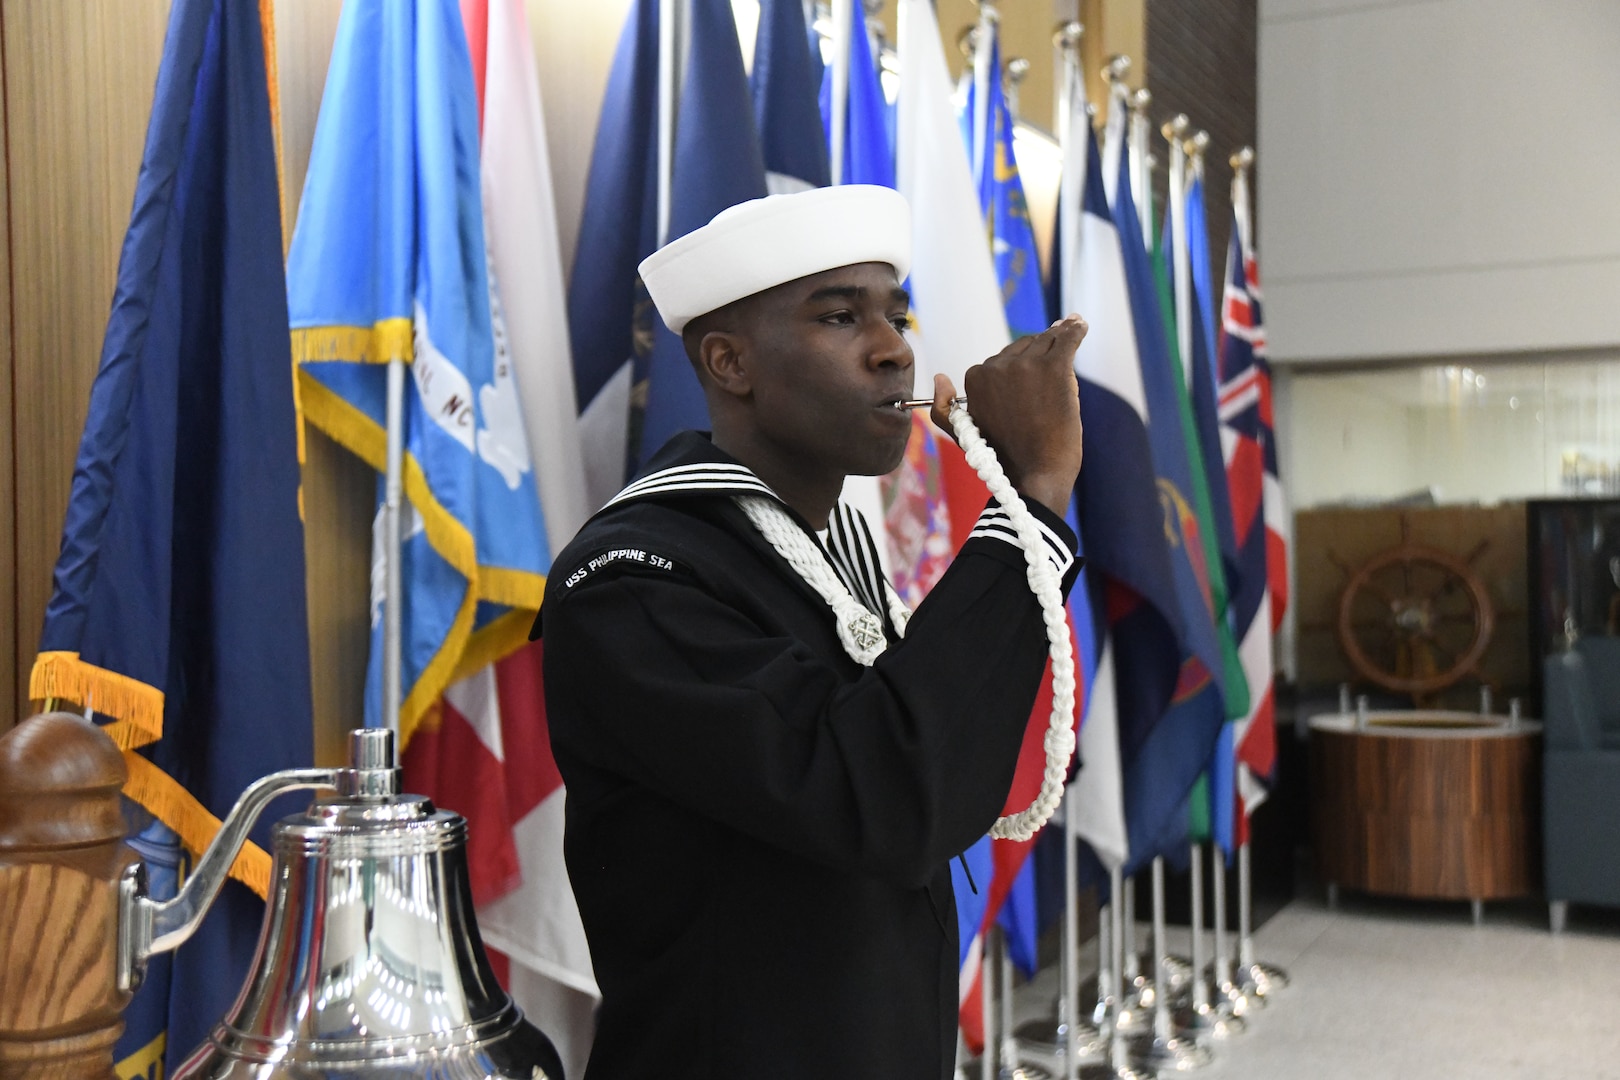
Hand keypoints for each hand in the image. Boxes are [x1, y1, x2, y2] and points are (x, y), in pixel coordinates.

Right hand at [931, 315, 1085, 517]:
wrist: (1036, 475)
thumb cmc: (1005, 458)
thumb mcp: (964, 434)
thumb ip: (945, 408)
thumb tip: (940, 377)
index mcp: (975, 378)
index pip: (1005, 358)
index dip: (1023, 365)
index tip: (1035, 374)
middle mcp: (996, 367)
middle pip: (1027, 345)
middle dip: (1042, 352)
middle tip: (1058, 360)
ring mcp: (1025, 366)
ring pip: (1048, 341)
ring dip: (1062, 337)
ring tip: (1073, 329)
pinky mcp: (1054, 369)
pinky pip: (1068, 339)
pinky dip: (1076, 330)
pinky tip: (1081, 325)